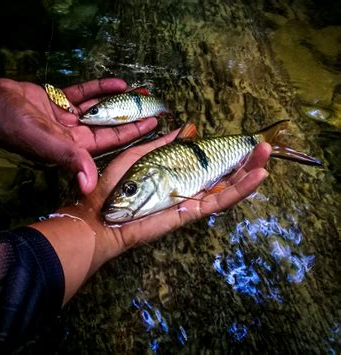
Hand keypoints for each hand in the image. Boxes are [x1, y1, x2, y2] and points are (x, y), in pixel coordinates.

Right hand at [0, 78, 157, 193]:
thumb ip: (69, 159)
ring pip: (97, 109)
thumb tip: (88, 186)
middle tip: (153, 107)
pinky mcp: (56, 100)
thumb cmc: (15, 125)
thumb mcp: (45, 142)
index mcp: (72, 148)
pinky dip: (98, 89)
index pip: (109, 142)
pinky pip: (82, 94)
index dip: (132, 134)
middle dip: (130, 117)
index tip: (153, 125)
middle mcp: (71, 135)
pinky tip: (118, 83)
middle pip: (107, 126)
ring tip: (141, 93)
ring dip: (117, 101)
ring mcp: (64, 117)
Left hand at [62, 130, 270, 270]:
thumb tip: (183, 129)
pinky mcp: (188, 214)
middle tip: (263, 147)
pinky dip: (239, 191)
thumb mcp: (136, 158)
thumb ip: (160, 146)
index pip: (206, 164)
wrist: (99, 219)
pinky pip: (218, 203)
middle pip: (222, 176)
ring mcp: (189, 203)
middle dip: (243, 161)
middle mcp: (185, 190)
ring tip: (267, 155)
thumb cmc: (112, 189)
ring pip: (226, 188)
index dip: (224, 154)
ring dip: (248, 172)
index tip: (240, 141)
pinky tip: (258, 176)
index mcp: (174, 177)